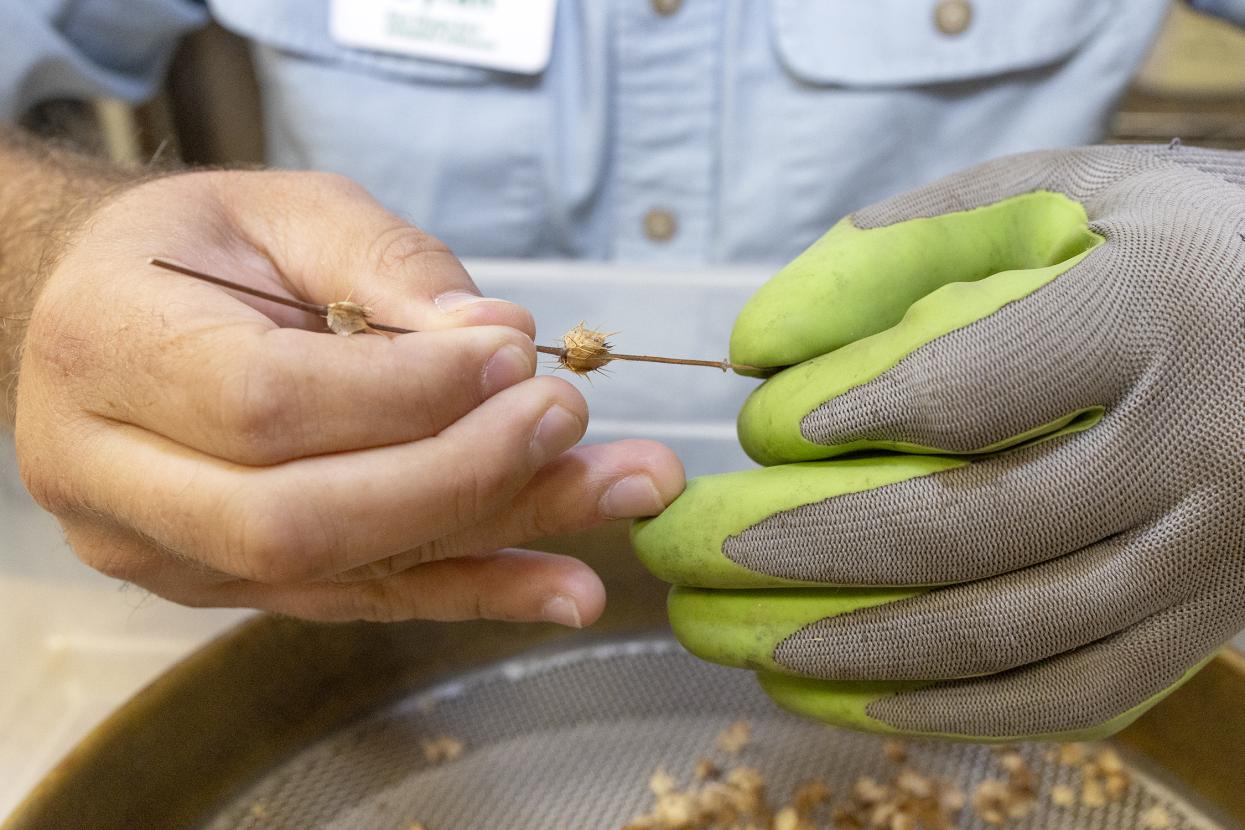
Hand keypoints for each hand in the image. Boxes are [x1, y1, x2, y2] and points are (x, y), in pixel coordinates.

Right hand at [15, 170, 682, 624]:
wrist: (99, 316)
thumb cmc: (191, 248)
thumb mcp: (283, 209)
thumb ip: (388, 267)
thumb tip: (500, 337)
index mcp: (106, 346)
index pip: (264, 398)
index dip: (404, 390)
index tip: (515, 355)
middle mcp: (113, 474)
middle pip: (298, 518)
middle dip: (458, 476)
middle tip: (568, 420)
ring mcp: (166, 552)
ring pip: (341, 573)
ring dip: (498, 537)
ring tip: (621, 494)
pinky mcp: (227, 588)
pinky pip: (361, 603)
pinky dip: (475, 593)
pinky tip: (566, 588)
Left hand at [633, 144, 1244, 740]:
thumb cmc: (1183, 248)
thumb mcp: (1069, 195)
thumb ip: (913, 240)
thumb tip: (759, 341)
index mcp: (1159, 316)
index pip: (968, 390)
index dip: (842, 420)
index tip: (759, 431)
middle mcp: (1200, 450)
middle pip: (967, 528)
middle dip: (806, 550)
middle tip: (699, 552)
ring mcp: (1211, 556)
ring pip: (1007, 632)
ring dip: (853, 647)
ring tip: (740, 639)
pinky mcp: (1206, 624)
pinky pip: (1068, 695)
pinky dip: (947, 709)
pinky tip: (847, 693)